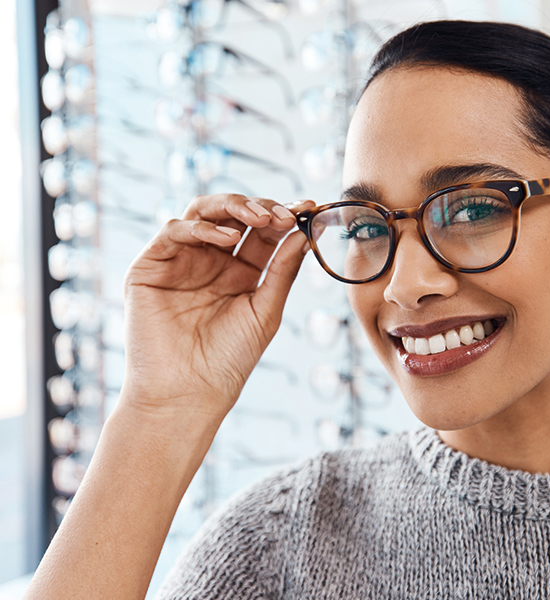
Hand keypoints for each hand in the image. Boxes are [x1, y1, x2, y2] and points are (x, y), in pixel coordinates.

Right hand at [120, 193, 312, 421]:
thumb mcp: (266, 310)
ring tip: (261, 218)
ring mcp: (180, 261)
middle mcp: (210, 261)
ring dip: (234, 207)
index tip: (309, 207)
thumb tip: (304, 233)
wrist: (189, 393)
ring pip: (203, 212)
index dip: (284, 216)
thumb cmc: (229, 359)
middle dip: (261, 207)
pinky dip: (201, 228)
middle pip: (234, 215)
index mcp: (240, 272)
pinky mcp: (150, 267)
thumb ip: (282, 270)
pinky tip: (227, 239)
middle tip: (285, 213)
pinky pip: (173, 231)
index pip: (263, 232)